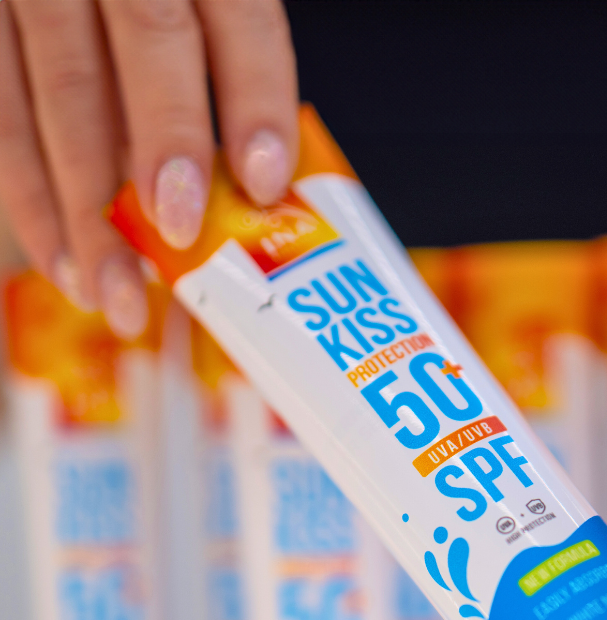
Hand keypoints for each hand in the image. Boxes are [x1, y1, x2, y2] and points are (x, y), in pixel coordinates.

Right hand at [0, 0, 297, 337]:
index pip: (240, 17)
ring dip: (86, 200)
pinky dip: (24, 187)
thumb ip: (224, 59)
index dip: (256, 100)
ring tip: (112, 288)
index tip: (265, 181)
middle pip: (148, 44)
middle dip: (163, 152)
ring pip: (59, 85)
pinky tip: (58, 256)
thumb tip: (249, 185)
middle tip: (179, 239)